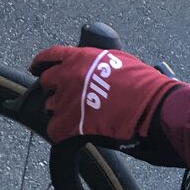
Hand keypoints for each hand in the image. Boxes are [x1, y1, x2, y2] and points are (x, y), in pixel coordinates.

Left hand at [30, 46, 178, 143]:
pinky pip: (55, 129)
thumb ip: (96, 62)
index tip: (37, 68)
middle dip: (55, 89)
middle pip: (47, 83)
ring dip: (61, 111)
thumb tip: (92, 69)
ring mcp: (68, 100)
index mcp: (80, 58)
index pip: (49, 56)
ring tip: (77, 116)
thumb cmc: (144, 83)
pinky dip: (61, 132)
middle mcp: (69, 76)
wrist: (152, 105)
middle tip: (67, 97)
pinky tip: (71, 133)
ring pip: (50, 107)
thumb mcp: (117, 60)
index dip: (40, 63)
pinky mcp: (72, 123)